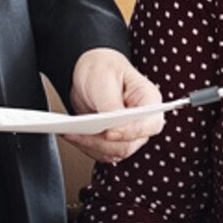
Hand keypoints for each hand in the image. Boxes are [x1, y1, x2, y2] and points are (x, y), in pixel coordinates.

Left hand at [67, 48, 164, 164]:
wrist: (91, 73)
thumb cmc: (103, 69)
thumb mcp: (106, 81)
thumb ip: (112, 107)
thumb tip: (113, 130)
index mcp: (149, 100)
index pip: (151, 125)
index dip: (131, 132)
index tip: (108, 132)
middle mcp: (143, 121)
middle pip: (130, 144)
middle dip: (102, 142)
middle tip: (79, 132)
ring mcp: (130, 134)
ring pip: (115, 152)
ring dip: (91, 146)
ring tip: (71, 132)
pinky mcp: (115, 141)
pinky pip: (103, 153)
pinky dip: (86, 147)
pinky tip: (73, 135)